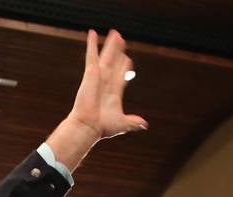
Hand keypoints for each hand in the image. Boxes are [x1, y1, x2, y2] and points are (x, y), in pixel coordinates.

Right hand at [47, 30, 147, 171]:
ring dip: (111, 45)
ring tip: (116, 33)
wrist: (88, 126)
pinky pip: (92, 55)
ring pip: (106, 56)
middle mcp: (106, 83)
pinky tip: (93, 33)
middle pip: (114, 63)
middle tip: (122, 41)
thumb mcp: (122, 123)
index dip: (124, 67)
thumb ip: (133, 122)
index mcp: (114, 93)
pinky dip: (92, 44)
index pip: (120, 76)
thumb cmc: (102, 128)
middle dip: (118, 52)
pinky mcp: (91, 73)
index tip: (127, 59)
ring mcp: (98, 76)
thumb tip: (144, 125)